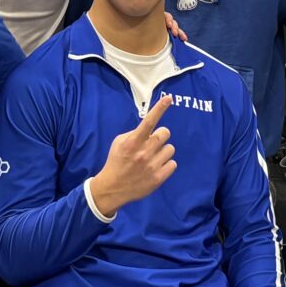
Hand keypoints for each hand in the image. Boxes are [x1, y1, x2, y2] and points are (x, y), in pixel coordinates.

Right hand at [86, 95, 175, 215]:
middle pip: (165, 133)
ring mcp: (152, 165)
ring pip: (170, 149)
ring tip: (152, 158)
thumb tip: (151, 128)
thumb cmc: (117, 161)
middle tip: (152, 144)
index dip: (159, 108)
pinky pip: (173, 164)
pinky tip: (155, 168)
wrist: (113, 188)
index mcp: (133, 142)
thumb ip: (135, 134)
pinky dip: (166, 165)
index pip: (148, 121)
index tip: (169, 98)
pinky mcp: (158, 178)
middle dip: (160, 136)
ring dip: (163, 152)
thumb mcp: (119, 142)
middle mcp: (144, 152)